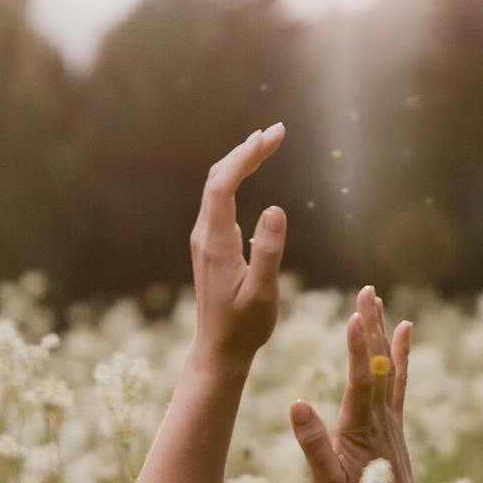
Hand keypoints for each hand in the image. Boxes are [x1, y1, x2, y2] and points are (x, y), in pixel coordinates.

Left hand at [189, 124, 287, 367]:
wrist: (219, 351)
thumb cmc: (243, 326)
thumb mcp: (262, 292)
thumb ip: (268, 251)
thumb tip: (276, 208)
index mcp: (215, 242)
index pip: (223, 184)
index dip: (245, 155)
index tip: (272, 136)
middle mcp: (205, 235)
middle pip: (218, 178)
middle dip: (246, 150)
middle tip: (277, 131)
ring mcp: (206, 239)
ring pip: (218, 186)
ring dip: (241, 161)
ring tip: (266, 141)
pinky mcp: (211, 245)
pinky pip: (220, 198)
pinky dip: (236, 177)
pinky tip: (249, 171)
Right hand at [288, 285, 419, 482]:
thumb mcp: (328, 482)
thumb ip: (314, 445)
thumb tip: (296, 405)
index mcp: (360, 427)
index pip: (361, 378)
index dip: (358, 347)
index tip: (355, 315)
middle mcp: (380, 415)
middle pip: (377, 362)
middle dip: (370, 325)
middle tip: (367, 291)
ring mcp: (390, 416)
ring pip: (388, 365)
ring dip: (381, 330)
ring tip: (377, 299)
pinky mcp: (394, 420)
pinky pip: (399, 378)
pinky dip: (401, 352)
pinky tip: (405, 329)